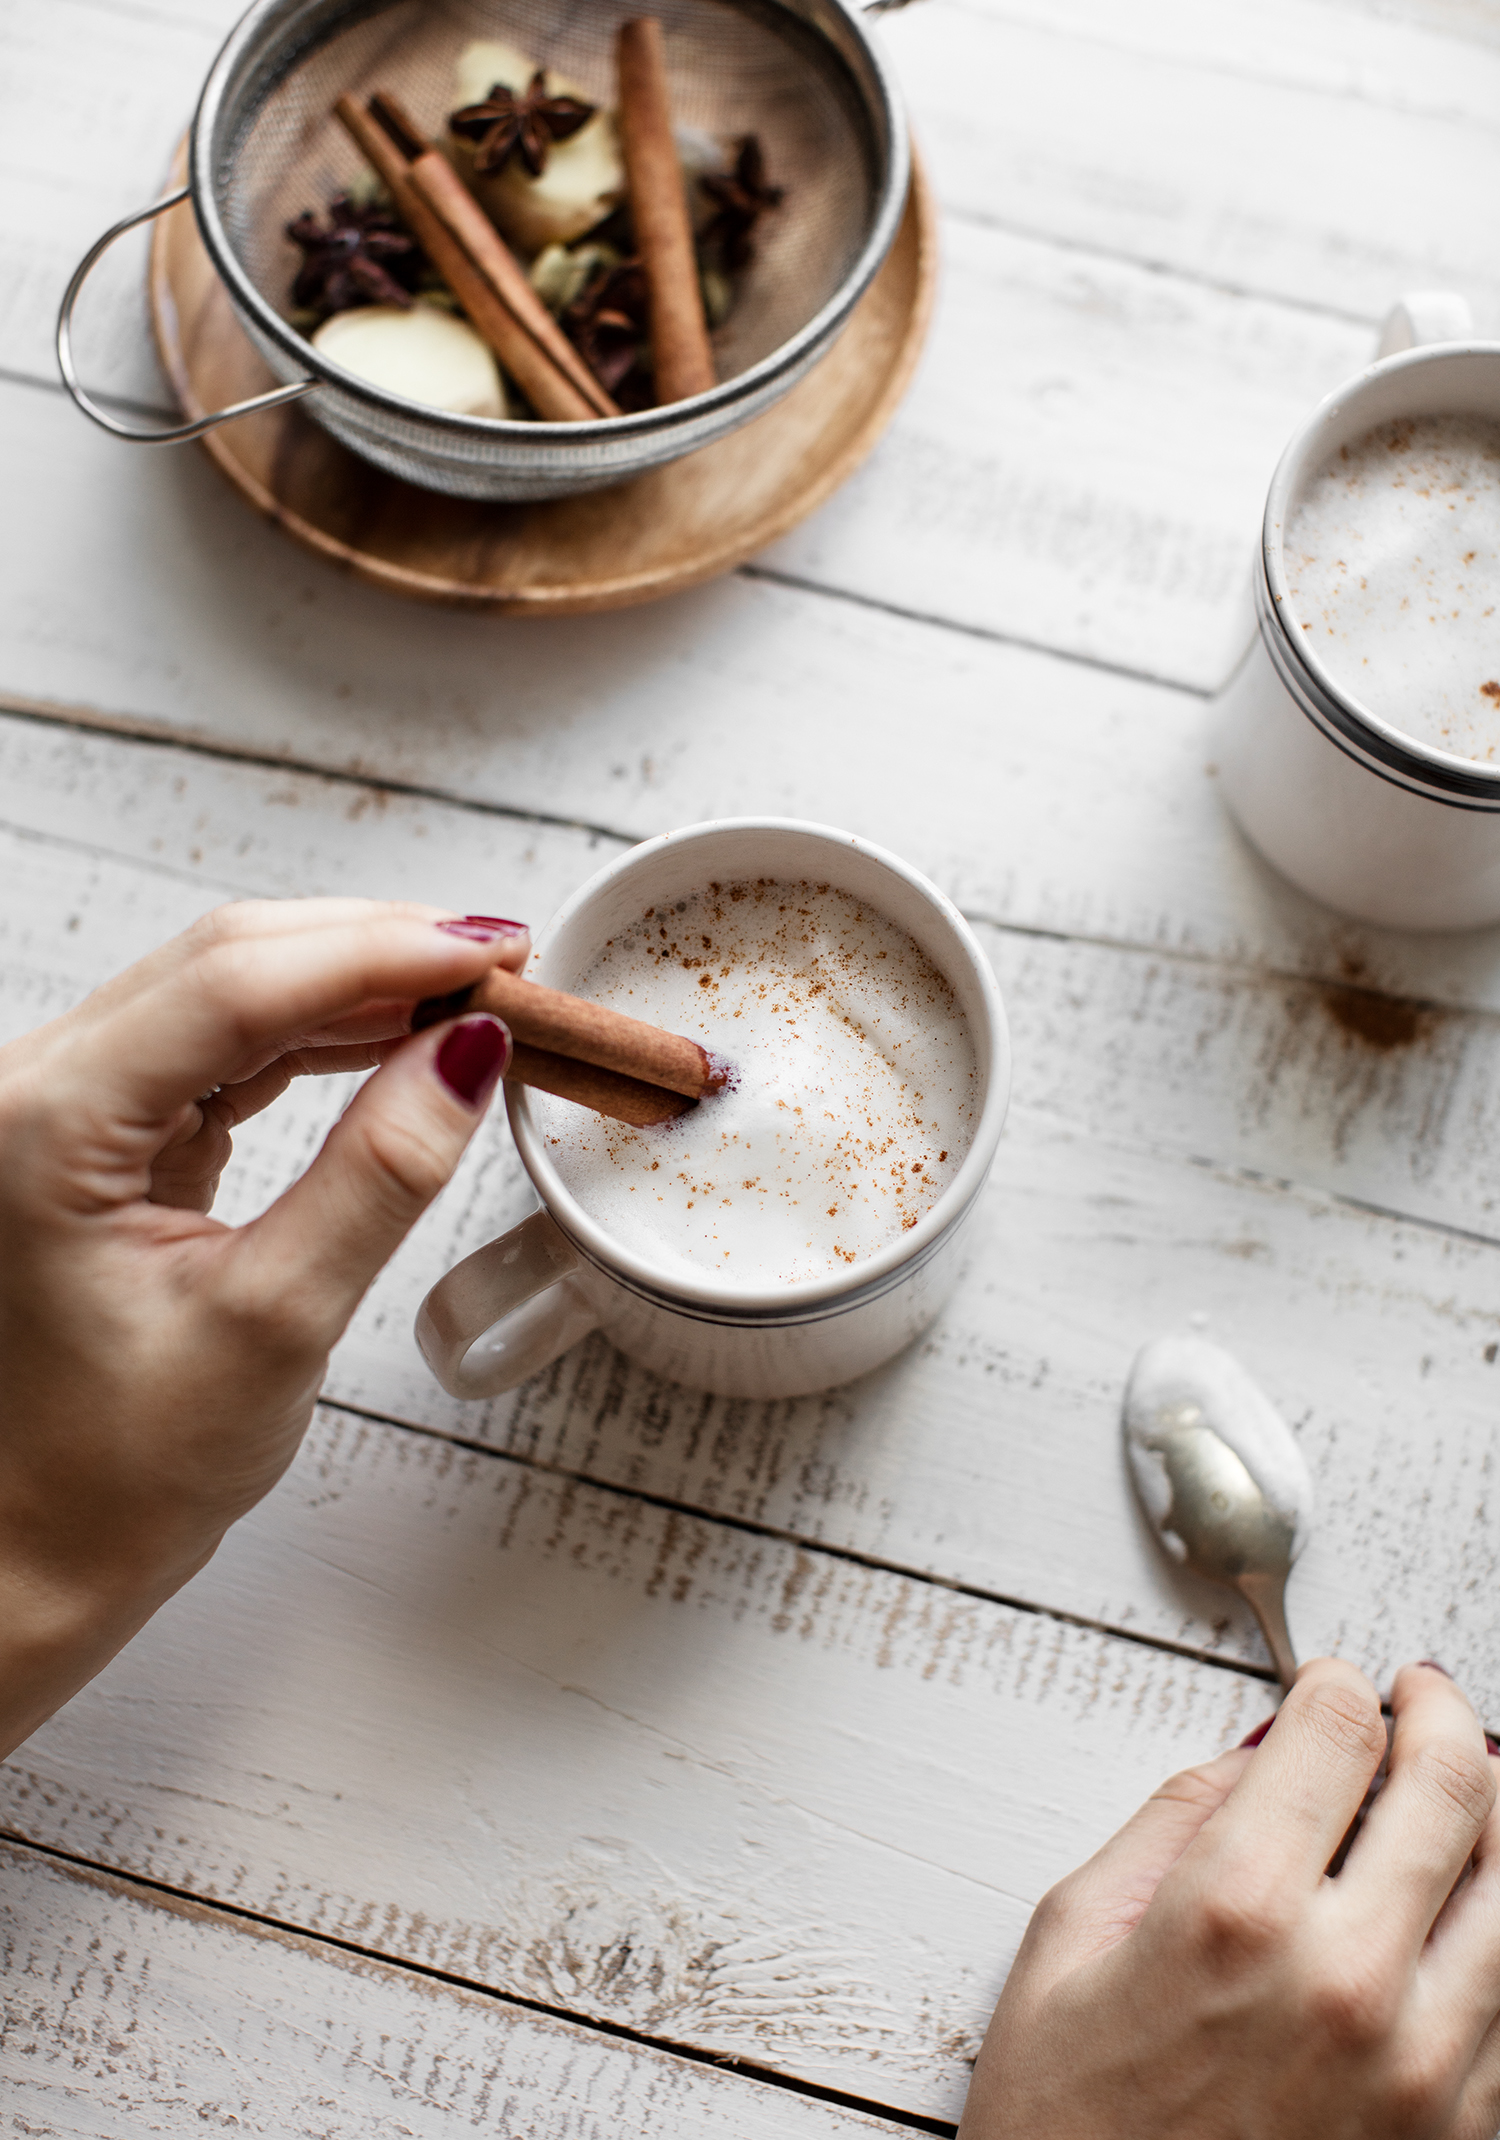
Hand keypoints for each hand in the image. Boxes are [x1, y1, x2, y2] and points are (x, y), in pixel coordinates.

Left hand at [0, 898, 528, 1758]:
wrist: (30, 1549)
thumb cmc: (112, 1473)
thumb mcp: (273, 1325)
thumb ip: (378, 1176)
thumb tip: (469, 1054)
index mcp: (46, 1125)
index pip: (238, 985)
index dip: (383, 952)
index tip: (495, 955)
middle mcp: (35, 1092)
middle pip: (229, 959)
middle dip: (378, 948)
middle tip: (507, 964)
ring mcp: (64, 1107)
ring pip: (229, 989)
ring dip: (355, 983)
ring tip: (474, 998)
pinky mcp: (103, 1134)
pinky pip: (221, 1046)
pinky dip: (317, 1034)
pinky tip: (396, 1038)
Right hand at [962, 1658, 1499, 2139]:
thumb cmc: (1066, 2121)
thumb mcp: (1071, 1937)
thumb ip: (1175, 1818)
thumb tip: (1266, 1751)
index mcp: (1235, 1911)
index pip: (1341, 1732)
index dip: (1343, 1683)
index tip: (1339, 1681)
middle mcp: (1346, 1979)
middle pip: (1457, 1788)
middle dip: (1441, 1716)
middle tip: (1422, 1699)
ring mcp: (1420, 2066)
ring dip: (1488, 1818)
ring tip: (1454, 1795)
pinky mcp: (1454, 2134)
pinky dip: (1492, 1933)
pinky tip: (1453, 1911)